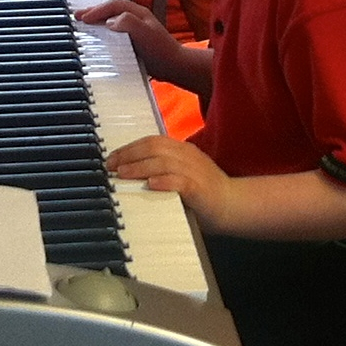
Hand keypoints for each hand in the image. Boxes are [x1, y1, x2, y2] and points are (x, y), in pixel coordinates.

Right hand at [76, 0, 182, 81]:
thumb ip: (128, 23)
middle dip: (94, 11)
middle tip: (77, 15)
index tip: (84, 18)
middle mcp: (137, 18)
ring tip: (84, 23)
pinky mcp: (135, 41)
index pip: (114, 5)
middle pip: (112, 9)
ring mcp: (136, 29)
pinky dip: (104, 31)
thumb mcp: (145, 33)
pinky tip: (99, 38)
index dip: (98, 10)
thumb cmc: (161, 50)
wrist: (175, 66)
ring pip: (113, 19)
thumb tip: (110, 22)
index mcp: (138, 13)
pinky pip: (116, 31)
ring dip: (98, 20)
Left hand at [107, 134, 233, 230]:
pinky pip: (179, 181)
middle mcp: (188, 156)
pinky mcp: (199, 188)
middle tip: (111, 166)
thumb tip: (130, 171)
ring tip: (122, 174)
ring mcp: (195, 170)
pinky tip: (150, 184)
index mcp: (183, 150)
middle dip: (129, 155)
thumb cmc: (204, 192)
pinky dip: (163, 181)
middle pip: (154, 147)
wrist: (234, 204)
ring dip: (140, 167)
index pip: (152, 141)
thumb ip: (163, 169)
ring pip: (163, 162)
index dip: (130, 147)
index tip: (112, 157)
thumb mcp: (183, 174)